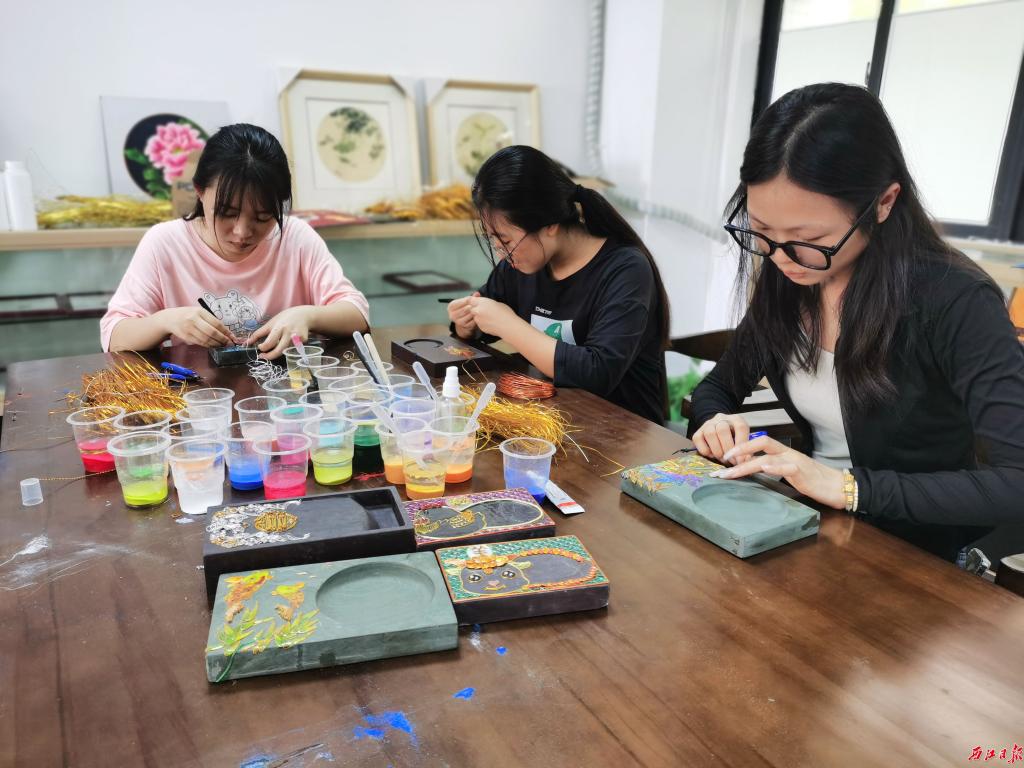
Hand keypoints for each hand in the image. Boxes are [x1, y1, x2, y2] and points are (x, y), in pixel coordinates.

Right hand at [159, 307, 233, 346]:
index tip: (233, 337)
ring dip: (216, 344)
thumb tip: (226, 332)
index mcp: (199, 312)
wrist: (170, 319)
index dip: (226, 331)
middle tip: (229, 344)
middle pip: (212, 332)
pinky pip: (200, 343)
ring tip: (223, 345)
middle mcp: (194, 320)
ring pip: (206, 339)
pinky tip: (214, 345)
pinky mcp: (186, 337)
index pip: (216, 323)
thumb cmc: (188, 315)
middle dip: (222, 339)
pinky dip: (209, 345)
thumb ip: (211, 320)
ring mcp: (189, 329)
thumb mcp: (199, 312)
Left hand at [246, 306, 314, 359]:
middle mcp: (288, 333)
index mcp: (279, 327)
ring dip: (281, 350)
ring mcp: (297, 337)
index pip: (270, 342)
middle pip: (279, 350)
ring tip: (280, 344)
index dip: (263, 348)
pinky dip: (290, 347)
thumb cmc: (285, 318)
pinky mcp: (304, 340)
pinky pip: (294, 349)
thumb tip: (247, 343)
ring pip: (286, 351)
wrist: (304, 314)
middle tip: (263, 357)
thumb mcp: (271, 323)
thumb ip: (259, 333)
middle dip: (270, 356)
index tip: (260, 348)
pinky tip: (292, 340)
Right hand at [448, 292, 478, 337]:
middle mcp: (452, 315)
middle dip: (473, 306)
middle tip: (477, 305)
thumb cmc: (464, 308)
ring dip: (474, 312)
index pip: (463, 301)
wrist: (463, 320)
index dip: (470, 299)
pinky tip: (476, 315)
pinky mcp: (464, 326)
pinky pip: (472, 321)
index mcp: (451, 306)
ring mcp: (457, 321)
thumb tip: (477, 293)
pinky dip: (475, 318)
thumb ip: (471, 297)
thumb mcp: (466, 301)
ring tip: (477, 309)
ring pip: (469, 315)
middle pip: (466, 309)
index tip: (474, 299)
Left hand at [467, 295, 518, 337]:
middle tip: (484, 310)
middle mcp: (477, 311)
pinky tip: (491, 323)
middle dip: (476, 309)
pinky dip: (483, 323)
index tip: (476, 301)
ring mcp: (478, 320)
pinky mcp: (480, 328)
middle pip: (471, 309)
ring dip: (479, 316)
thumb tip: (485, 304)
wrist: (508, 326)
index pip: (471, 300)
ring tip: (490, 317)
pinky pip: (479, 324)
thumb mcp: (497, 303)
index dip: (473, 300)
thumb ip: (487, 303)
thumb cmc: (506, 313)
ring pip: (475, 317)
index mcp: (482, 303)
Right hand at [692, 413, 749, 461]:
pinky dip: (705, 450)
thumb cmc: (734, 437)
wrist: (718, 429)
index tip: (741, 460)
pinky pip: (698, 439)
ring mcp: (708, 424)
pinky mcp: (698, 431)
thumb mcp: (743, 439)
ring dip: (717, 450)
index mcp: (736, 419)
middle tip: (731, 461)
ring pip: (710, 434)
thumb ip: (745, 449)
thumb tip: (744, 462)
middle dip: (727, 449)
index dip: (741, 444)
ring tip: (722, 458)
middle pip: (723, 430)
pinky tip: (712, 455)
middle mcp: (721, 419)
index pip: (740, 427)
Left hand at [712, 436, 846, 508]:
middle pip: (761, 443)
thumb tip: (753, 469)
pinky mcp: (802, 472)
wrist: (835, 486)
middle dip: (740, 450)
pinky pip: (787, 467)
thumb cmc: (811, 480)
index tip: (725, 456)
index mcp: (783, 452)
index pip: (759, 443)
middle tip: (723, 460)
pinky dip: (775, 467)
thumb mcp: (788, 471)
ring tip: (732, 472)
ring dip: (747, 465)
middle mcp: (787, 453)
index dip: (742, 447)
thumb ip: (773, 467)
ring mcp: (795, 461)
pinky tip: (764, 468)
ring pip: (768, 458)